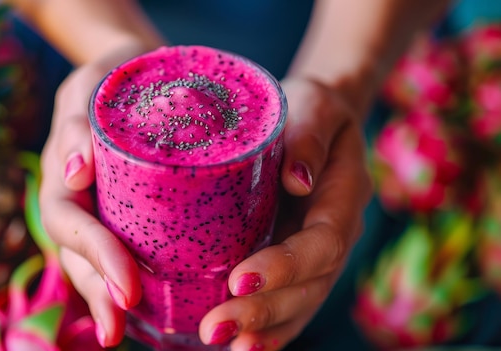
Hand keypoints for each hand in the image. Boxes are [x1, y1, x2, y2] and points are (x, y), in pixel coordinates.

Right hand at [38, 43, 152, 347]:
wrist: (130, 70)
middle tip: (122, 327)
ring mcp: (95, 210)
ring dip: (105, 299)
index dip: (96, 257)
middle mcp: (75, 201)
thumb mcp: (89, 85)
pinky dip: (123, 279)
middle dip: (98, 290)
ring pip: (91, 262)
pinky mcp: (120, 213)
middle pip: (77, 255)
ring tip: (123, 335)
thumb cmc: (111, 75)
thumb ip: (75, 124)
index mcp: (64, 175)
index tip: (128, 289)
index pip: (71, 224)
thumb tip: (74, 174)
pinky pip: (117, 249)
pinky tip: (147, 308)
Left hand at [198, 78, 372, 350]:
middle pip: (310, 285)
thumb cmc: (311, 110)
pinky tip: (240, 345)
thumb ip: (309, 138)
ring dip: (263, 329)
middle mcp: (335, 234)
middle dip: (264, 310)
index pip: (322, 242)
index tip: (239, 278)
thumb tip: (297, 180)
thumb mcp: (313, 107)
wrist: (316, 121)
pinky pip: (290, 304)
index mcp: (343, 196)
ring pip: (300, 303)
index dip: (285, 266)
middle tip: (217, 327)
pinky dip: (268, 329)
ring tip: (222, 342)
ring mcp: (318, 255)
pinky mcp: (296, 264)